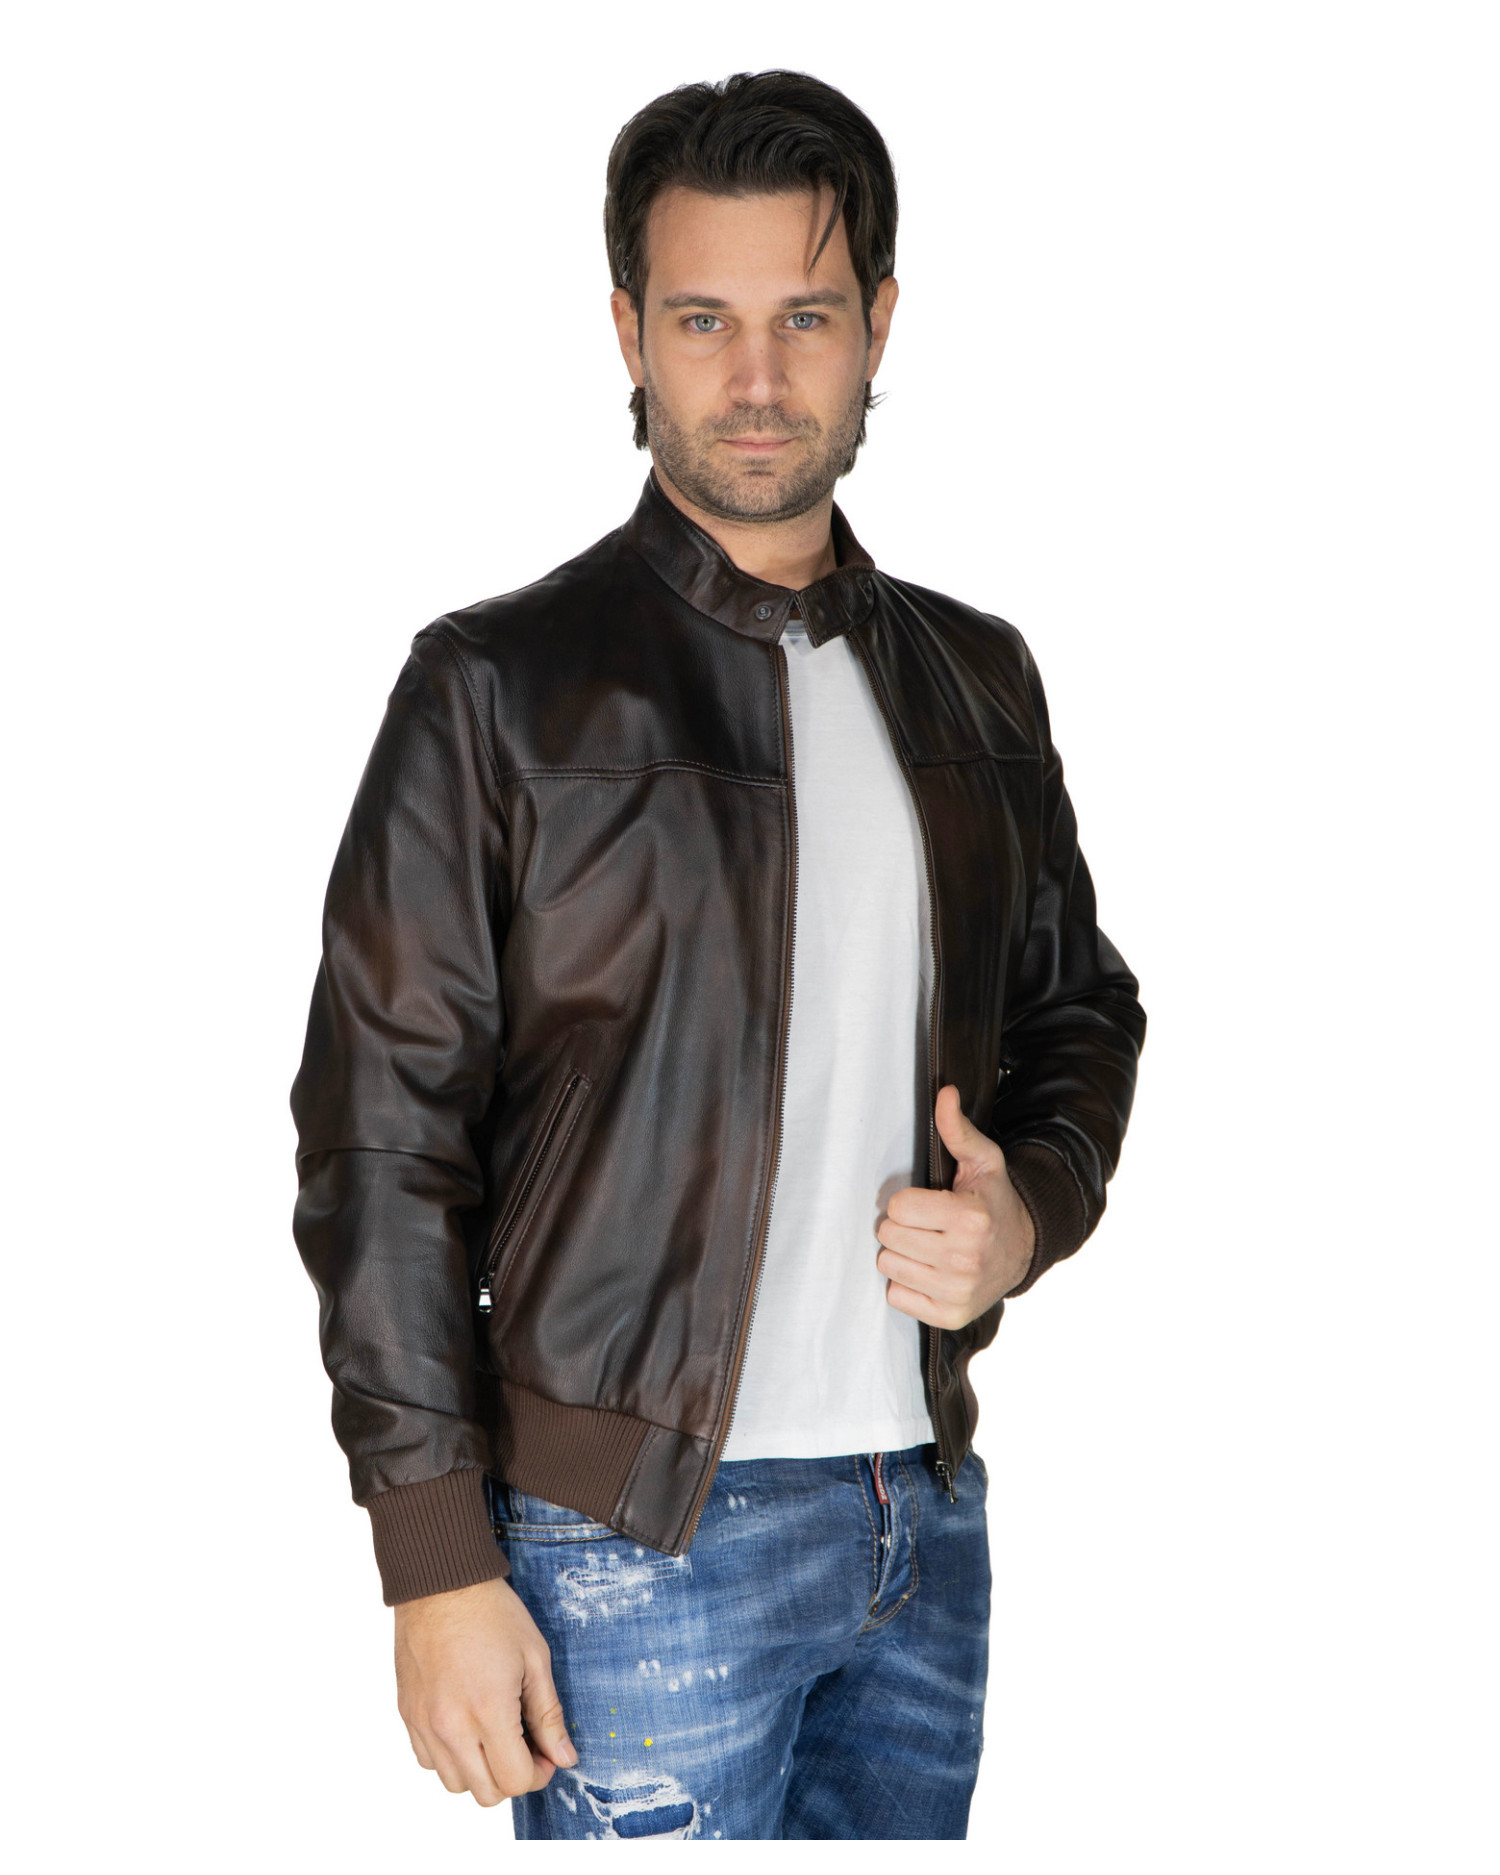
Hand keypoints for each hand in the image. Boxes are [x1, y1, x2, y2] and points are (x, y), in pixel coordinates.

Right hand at [394, 1575, 576, 1805]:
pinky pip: (429, 1761)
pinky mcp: (409, 1715)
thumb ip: (549, 1715)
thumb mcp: (535, 1657)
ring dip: (480, 1770)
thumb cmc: (492, 1613)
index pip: (515, 1781)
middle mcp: (451, 1727)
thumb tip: (564, 1757)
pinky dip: (450, 1756)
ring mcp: (424, 1724)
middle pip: (486, 1794)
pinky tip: (465, 1724)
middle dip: (512, 1776)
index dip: (538, 1773)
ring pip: (455, 1783)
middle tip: (524, 1744)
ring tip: (493, 1733)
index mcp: (488, 1712)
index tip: (545, 1750)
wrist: (440, 1584)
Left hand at [876, 1084, 1036, 1328]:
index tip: (928, 1202)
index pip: (898, 1208)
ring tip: (927, 1246)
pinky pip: (897, 1296)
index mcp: (970, 1218)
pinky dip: (907, 1284)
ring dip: (902, 1254)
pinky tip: (929, 1271)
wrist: (1023, 1249)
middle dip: (902, 1227)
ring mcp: (957, 1291)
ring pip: (889, 1266)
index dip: (908, 1202)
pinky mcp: (950, 1315)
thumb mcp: (982, 1161)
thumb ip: (957, 1130)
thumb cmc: (993, 1201)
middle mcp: (964, 1258)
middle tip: (926, 1225)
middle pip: (888, 1237)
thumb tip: (945, 1093)